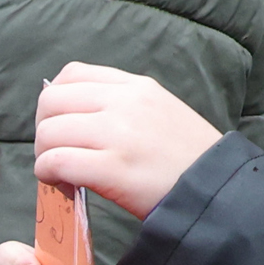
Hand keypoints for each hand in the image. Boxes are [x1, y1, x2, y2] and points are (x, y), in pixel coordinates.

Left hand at [35, 66, 220, 220]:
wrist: (218, 190)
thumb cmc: (187, 158)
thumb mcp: (160, 111)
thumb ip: (121, 104)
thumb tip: (73, 113)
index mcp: (136, 87)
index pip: (71, 74)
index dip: (56, 102)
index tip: (63, 125)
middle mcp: (125, 103)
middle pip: (51, 102)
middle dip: (44, 130)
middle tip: (56, 153)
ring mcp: (118, 134)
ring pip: (48, 133)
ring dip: (45, 155)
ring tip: (61, 173)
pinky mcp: (113, 168)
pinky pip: (56, 161)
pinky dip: (48, 173)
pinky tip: (62, 184)